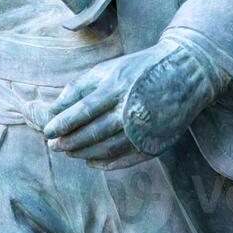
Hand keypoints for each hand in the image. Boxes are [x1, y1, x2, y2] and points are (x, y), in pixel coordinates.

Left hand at [43, 40, 225, 169]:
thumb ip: (80, 87)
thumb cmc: (139, 68)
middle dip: (70, 141)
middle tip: (54, 146)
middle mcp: (131, 108)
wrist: (185, 72)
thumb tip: (56, 107)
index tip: (48, 131)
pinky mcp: (156, 141)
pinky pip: (126, 159)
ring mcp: (145, 128)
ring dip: (85, 153)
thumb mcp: (108, 69)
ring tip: (70, 153)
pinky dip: (107, 163)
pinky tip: (92, 162)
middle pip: (94, 132)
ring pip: (108, 148)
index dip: (63, 123)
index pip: (84, 110)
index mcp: (117, 86)